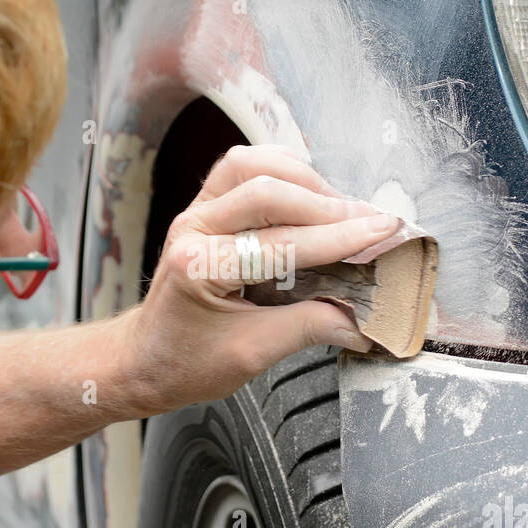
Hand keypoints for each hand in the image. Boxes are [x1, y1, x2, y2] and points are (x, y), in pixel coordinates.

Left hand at [120, 144, 399, 413]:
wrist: (145, 359)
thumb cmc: (187, 362)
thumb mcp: (252, 355)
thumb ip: (310, 329)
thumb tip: (365, 321)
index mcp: (199, 266)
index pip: (282, 242)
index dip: (338, 238)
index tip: (383, 234)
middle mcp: (193, 227)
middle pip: (267, 191)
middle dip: (328, 205)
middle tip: (374, 222)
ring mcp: (197, 211)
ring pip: (253, 165)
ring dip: (305, 180)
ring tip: (344, 209)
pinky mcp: (205, 206)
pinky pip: (245, 167)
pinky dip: (283, 172)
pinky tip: (311, 193)